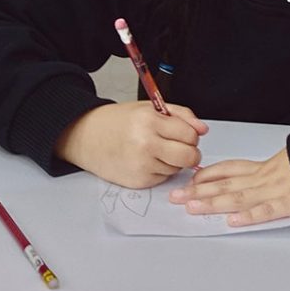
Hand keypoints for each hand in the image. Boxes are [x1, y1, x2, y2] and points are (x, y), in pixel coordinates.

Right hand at [54, 101, 206, 188]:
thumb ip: (180, 115)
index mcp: (150, 121)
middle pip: (190, 156)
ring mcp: (142, 165)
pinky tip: (144, 161)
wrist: (86, 137)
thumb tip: (203, 129)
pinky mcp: (139, 181)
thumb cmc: (117, 122)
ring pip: (178, 169)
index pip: (190, 134)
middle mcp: (146, 144)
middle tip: (177, 146)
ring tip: (153, 151)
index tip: (182, 134)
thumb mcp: (148, 108)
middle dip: (189, 152)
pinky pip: (164, 179)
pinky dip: (159, 171)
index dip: (190, 135)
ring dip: (172, 162)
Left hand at [168, 147, 289, 225]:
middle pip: (224, 185)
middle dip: (197, 192)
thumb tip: (225, 179)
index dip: (203, 176)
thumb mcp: (275, 165)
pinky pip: (267, 210)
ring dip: (213, 203)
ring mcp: (274, 191)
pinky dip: (249, 216)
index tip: (185, 182)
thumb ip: (251, 173)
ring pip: (238, 197)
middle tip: (176, 198)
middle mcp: (261, 179)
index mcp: (258, 169)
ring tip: (193, 208)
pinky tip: (233, 221)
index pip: (225, 170)